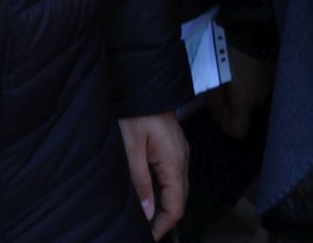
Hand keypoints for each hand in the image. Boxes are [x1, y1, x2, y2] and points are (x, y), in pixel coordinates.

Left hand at [118, 112, 188, 237]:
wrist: (143, 85)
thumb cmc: (135, 112)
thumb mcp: (131, 147)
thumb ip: (140, 181)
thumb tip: (148, 213)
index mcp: (174, 161)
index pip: (176, 205)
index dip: (163, 226)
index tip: (148, 237)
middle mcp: (182, 159)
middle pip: (179, 199)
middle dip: (164, 219)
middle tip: (145, 232)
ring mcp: (180, 152)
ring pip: (177, 188)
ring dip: (164, 205)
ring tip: (145, 218)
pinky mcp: (174, 147)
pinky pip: (173, 176)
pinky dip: (164, 190)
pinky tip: (149, 194)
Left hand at [205, 45, 271, 140]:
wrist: (252, 24)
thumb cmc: (227, 51)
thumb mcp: (211, 75)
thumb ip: (213, 98)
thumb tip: (214, 110)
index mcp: (246, 101)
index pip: (237, 131)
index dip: (224, 123)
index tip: (216, 108)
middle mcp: (260, 97)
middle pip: (243, 111)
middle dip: (229, 103)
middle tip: (217, 85)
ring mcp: (268, 84)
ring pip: (250, 96)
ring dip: (239, 89)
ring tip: (227, 71)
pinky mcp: (272, 71)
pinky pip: (257, 83)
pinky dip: (248, 79)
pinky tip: (240, 64)